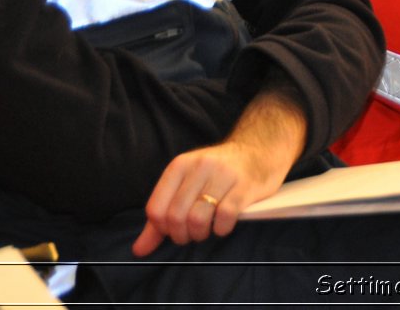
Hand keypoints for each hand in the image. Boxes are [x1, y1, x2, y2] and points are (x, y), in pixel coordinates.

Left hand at [133, 87, 306, 256]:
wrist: (260, 149)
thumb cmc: (219, 172)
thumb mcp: (186, 186)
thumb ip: (161, 219)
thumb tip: (139, 249)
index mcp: (180, 165)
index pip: (156, 209)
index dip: (162, 229)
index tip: (175, 228)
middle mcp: (200, 167)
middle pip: (176, 217)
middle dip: (182, 234)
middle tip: (192, 233)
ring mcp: (223, 175)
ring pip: (198, 219)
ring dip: (200, 234)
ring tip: (207, 230)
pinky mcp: (245, 186)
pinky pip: (224, 217)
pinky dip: (221, 229)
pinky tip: (223, 225)